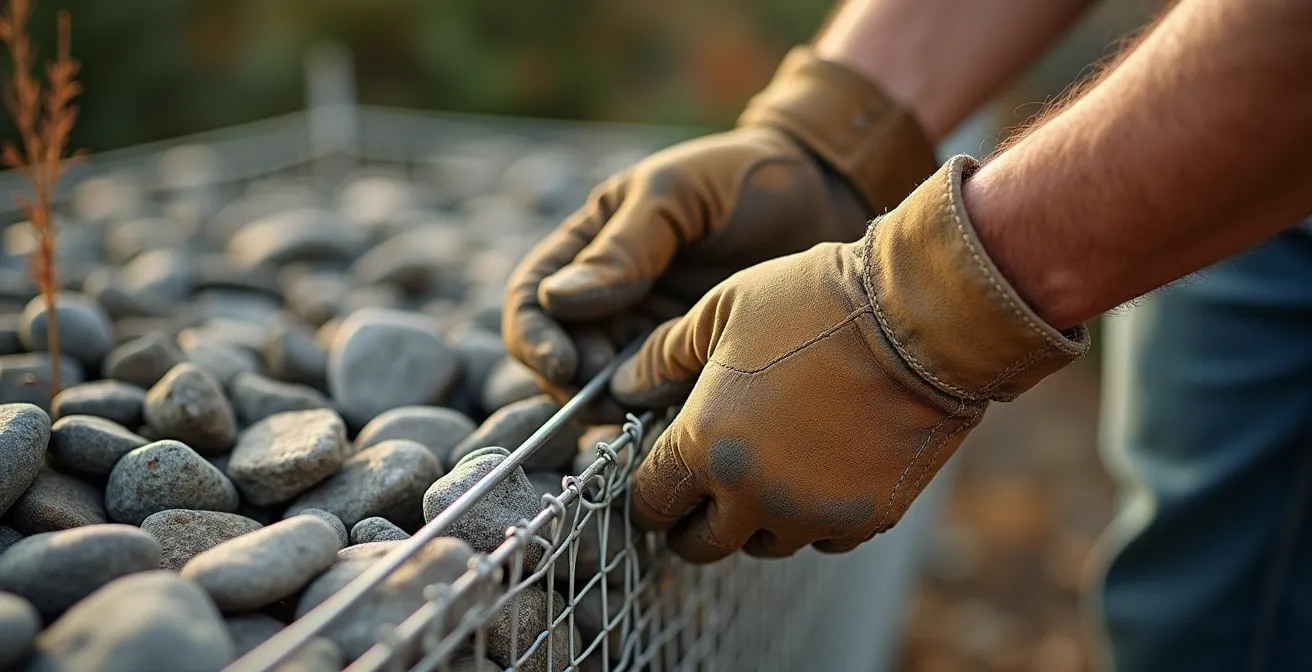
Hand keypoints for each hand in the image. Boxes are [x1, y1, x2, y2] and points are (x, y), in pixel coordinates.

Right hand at [502, 47, 937, 403]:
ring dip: (616, 408)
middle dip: (577, 386)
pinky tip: (682, 420)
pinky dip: (661, 417)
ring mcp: (651, 334)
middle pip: (564, 358)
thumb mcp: (677, 192)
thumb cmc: (746, 177)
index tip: (566, 364)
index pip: (533, 300)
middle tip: (612, 399)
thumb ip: (624, 246)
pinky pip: (662, 401)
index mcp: (590, 247)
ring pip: (609, 390)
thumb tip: (559, 301)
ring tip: (647, 411)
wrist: (827, 196)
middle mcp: (611, 297)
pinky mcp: (693, 364)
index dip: (536, 339)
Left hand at [612, 156, 1088, 561]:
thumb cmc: (812, 300)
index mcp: (706, 444)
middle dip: (692, 520)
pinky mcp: (864, 520)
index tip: (660, 476)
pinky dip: (812, 517)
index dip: (648, 492)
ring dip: (754, 517)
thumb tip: (622, 386)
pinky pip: (821, 539)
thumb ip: (663, 356)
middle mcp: (753, 494)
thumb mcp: (722, 311)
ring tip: (769, 468)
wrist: (921, 318)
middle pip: (698, 543)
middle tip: (705, 488)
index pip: (650, 502)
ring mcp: (811, 513)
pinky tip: (821, 470)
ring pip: (762, 544)